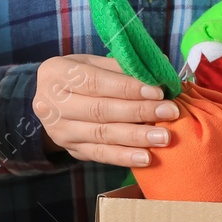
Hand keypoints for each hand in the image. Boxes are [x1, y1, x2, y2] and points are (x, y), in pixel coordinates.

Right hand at [33, 54, 179, 167]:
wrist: (51, 103)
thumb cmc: (77, 77)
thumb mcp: (91, 63)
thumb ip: (121, 67)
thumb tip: (159, 69)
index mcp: (57, 74)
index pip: (95, 82)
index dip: (128, 88)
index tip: (158, 91)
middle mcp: (52, 104)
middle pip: (101, 110)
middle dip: (139, 112)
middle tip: (170, 112)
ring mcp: (60, 131)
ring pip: (102, 135)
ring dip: (136, 137)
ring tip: (163, 137)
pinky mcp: (71, 150)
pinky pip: (101, 154)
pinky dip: (124, 157)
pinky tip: (146, 157)